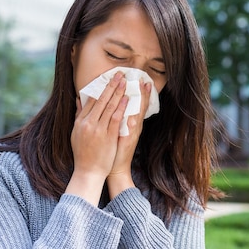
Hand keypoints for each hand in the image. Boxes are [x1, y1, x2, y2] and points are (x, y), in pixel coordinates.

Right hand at [66, 73, 128, 203]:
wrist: (88, 171)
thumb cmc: (83, 153)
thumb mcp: (76, 133)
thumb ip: (79, 115)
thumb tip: (79, 99)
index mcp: (80, 121)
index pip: (90, 100)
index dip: (100, 87)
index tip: (107, 78)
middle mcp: (88, 123)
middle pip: (101, 100)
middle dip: (111, 85)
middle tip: (119, 74)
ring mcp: (98, 129)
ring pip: (109, 106)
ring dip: (118, 92)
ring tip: (125, 81)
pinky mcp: (108, 136)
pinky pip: (115, 118)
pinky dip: (121, 107)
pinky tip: (127, 99)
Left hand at [106, 79, 151, 197]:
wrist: (115, 169)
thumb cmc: (111, 150)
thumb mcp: (112, 132)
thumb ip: (110, 118)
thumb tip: (104, 105)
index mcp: (129, 123)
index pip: (134, 104)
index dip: (137, 93)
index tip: (138, 80)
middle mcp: (133, 126)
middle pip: (139, 106)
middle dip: (141, 92)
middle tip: (143, 79)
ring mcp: (133, 133)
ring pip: (138, 113)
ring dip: (142, 100)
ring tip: (144, 88)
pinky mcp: (130, 140)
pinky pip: (133, 126)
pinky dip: (134, 117)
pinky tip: (135, 109)